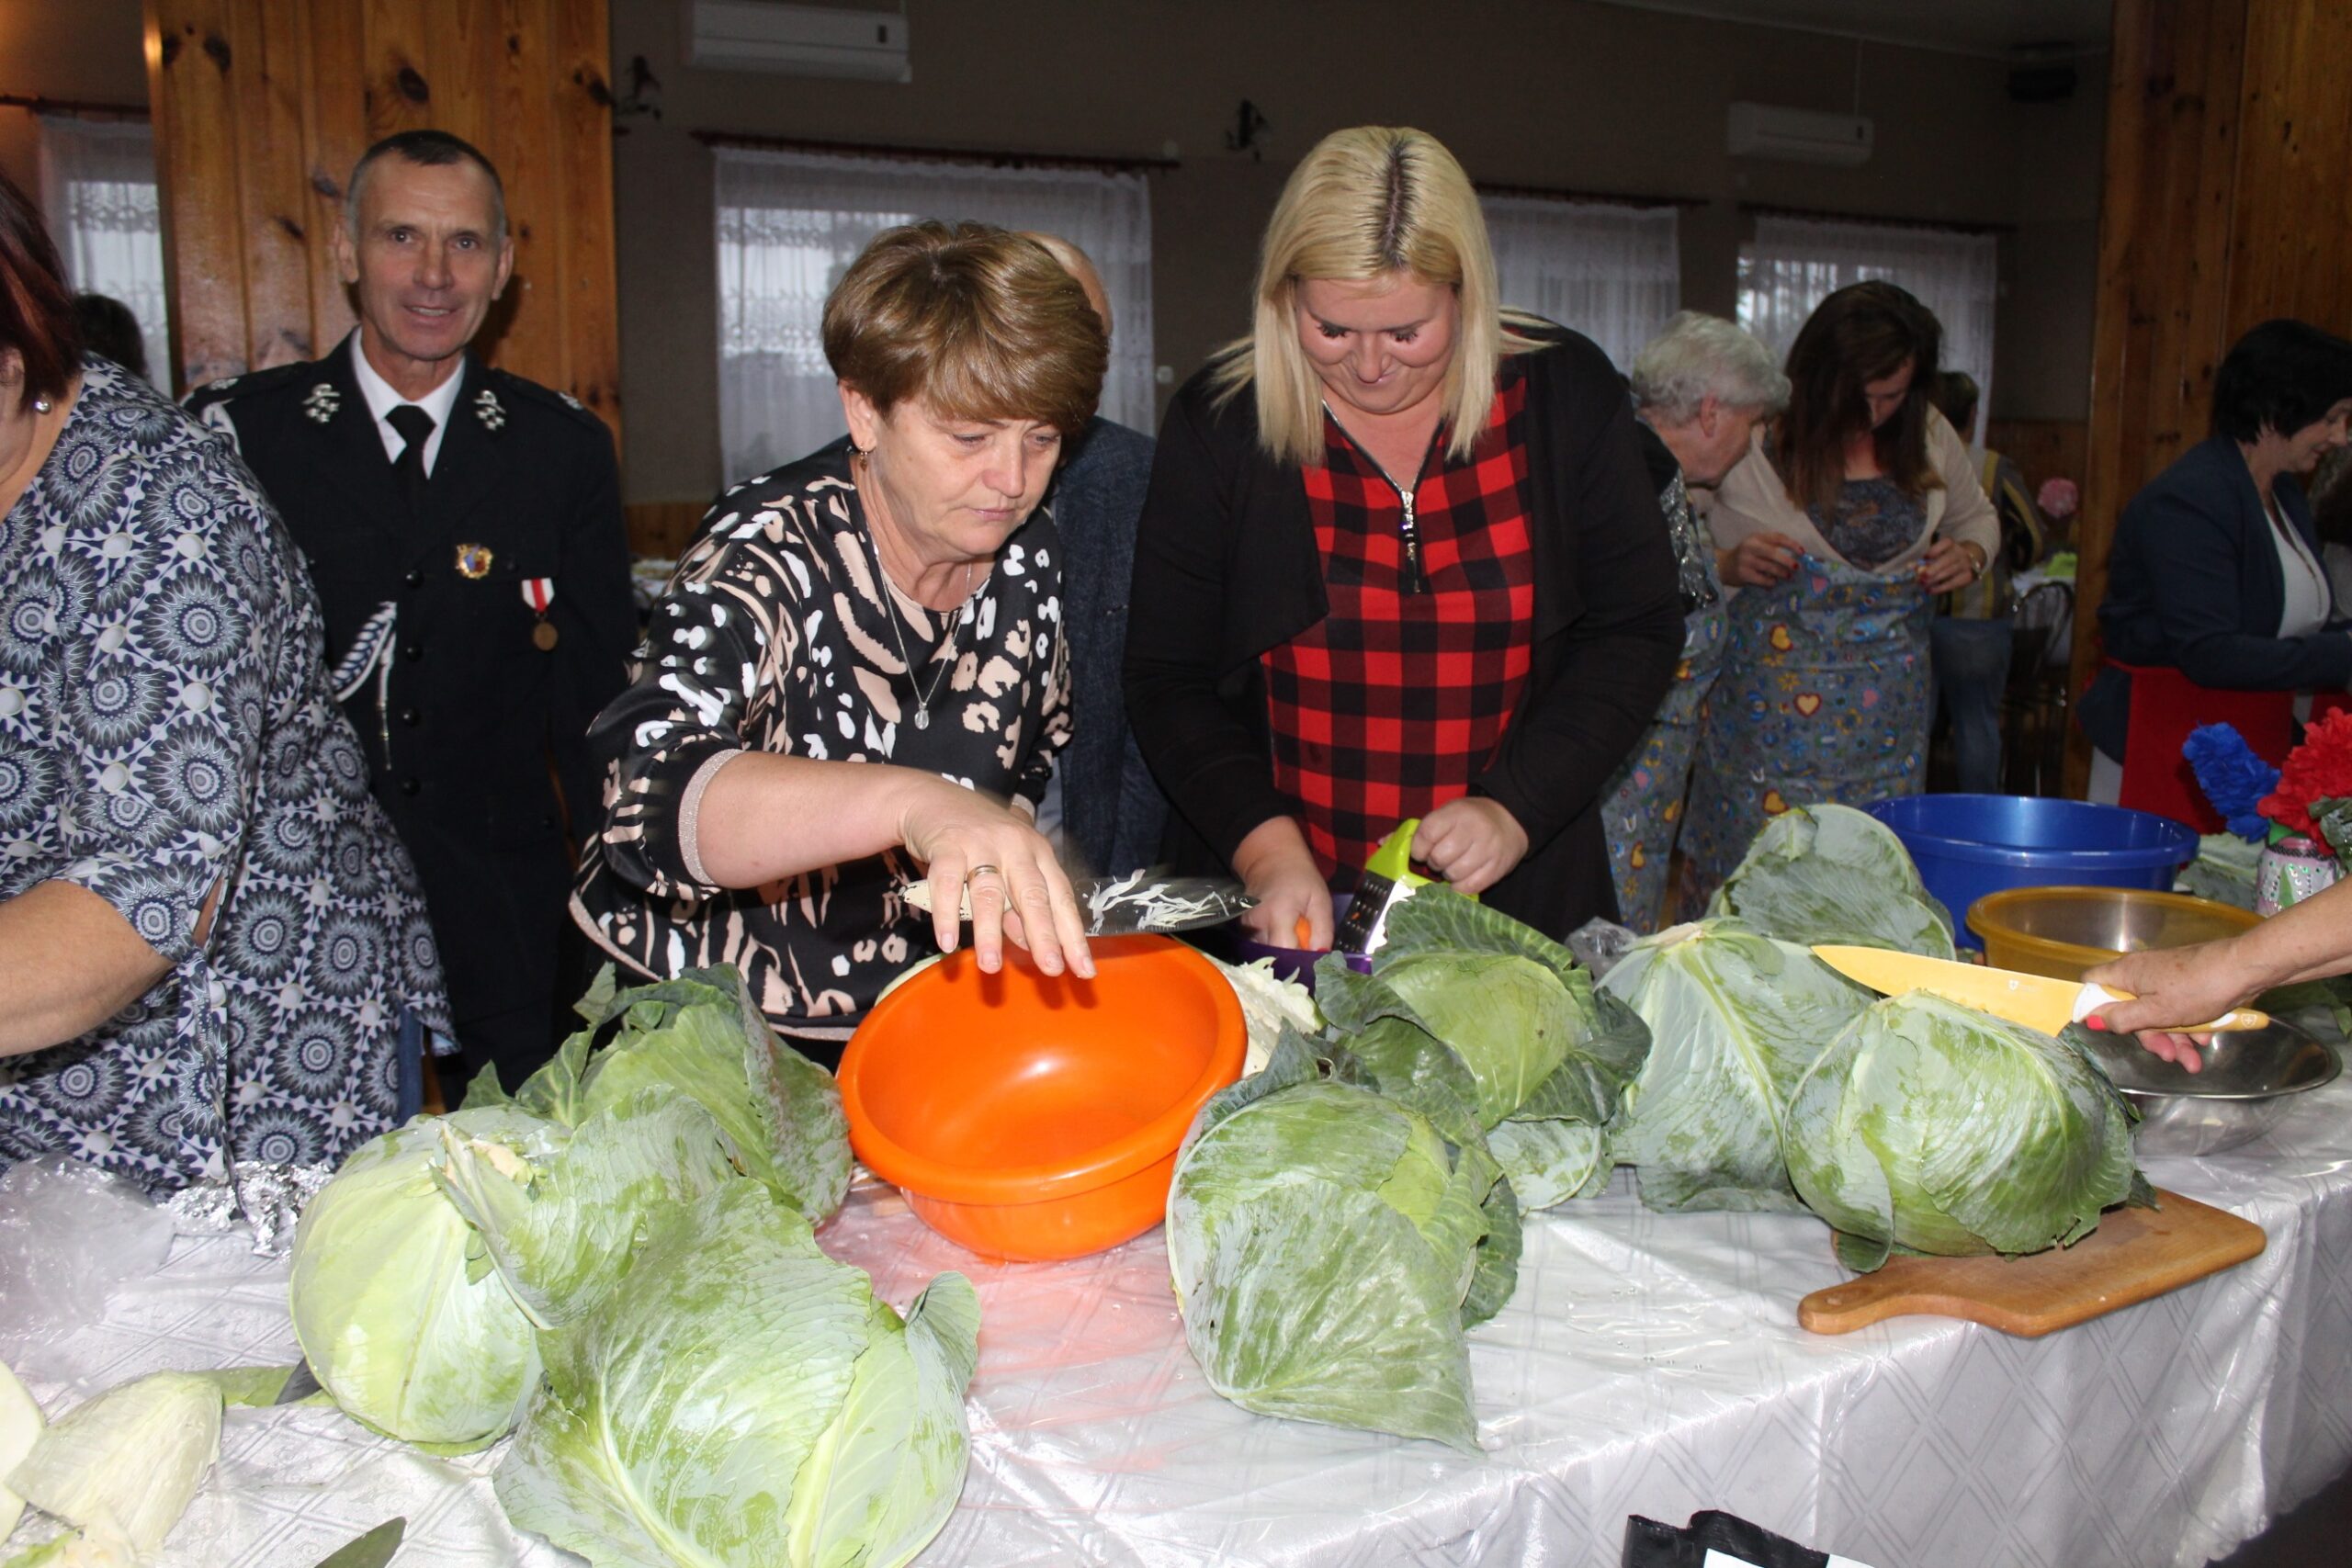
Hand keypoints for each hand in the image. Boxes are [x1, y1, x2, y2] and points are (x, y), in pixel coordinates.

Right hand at [899, 779, 1092, 979]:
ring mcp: (981, 843)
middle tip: (1052, 968)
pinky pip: (948, 882)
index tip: (1084, 969)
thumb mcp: (1007, 870)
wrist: (934, 798)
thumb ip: (1018, 908)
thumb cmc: (979, 841)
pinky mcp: (947, 844)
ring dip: (990, 932)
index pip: (1061, 898)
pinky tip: (948, 942)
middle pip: (1033, 894)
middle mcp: (1015, 846)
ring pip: (990, 892)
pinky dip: (946, 913)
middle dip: (1044, 935)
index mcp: (1038, 854)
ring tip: (991, 966)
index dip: (1073, 935)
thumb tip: (1031, 946)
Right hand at [1233, 817, 1332, 949]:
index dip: (1299, 962)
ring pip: (1267, 954)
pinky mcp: (1242, 930)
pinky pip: (1260, 948)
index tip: (1312, 964)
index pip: (1285, 952)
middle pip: (1274, 958)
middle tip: (1306, 950)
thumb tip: (1320, 957)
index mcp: (1278, 913)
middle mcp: (1256, 923)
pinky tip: (1283, 935)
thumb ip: (1323, 931)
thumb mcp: (1321, 900)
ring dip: (1283, 952)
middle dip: (1292, 960)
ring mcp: (1246, 927)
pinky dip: (1274, 946)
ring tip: (1295, 938)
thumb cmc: (1301, 879)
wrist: (1272, 861)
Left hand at [1412, 797, 1528, 894]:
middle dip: (1435, 862)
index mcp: (1456, 813)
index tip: (1420, 852)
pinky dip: (1460, 886)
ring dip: (1448, 874)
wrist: (1511, 819)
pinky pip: (1470, 886)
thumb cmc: (1469, 818)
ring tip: (1453, 865)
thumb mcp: (1445, 814)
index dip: (1418, 848)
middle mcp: (1473, 829)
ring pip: (1454, 874)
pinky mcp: (1497, 868)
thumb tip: (1382, 842)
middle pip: (1440, 857)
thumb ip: (1416, 830)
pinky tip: (1461, 878)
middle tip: (1441, 858)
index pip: (1427, 834)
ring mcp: (1488, 849)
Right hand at [1720, 531, 1803, 587]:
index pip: (1777, 537)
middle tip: (1797, 567)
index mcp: (1756, 537)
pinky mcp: (1743, 574)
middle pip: (1773, 553)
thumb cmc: (1746, 555)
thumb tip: (1796, 556)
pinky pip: (1762, 579)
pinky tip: (1773, 582)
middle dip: (1787, 561)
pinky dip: (1771, 582)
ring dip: (1781, 573)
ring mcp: (1746, 561)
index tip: (1802, 552)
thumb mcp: (1756, 545)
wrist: (1723, 565)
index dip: (1791, 544)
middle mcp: (1750, 547)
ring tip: (1788, 576)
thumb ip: (1772, 546)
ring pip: (1769, 567)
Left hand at [1916, 536, 1982, 594]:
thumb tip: (1910, 566)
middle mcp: (1960, 553)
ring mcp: (1966, 565)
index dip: (1934, 550)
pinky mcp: (1968, 576)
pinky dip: (1941, 588)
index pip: (1945, 543)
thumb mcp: (1941, 553)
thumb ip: (1926, 559)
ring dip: (1934, 580)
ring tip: (1922, 585)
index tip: (1924, 557)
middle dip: (1933, 569)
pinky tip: (1930, 591)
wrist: (1975, 558)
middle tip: (1921, 577)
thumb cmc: (1950, 556)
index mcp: (1952, 544)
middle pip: (1947, 560)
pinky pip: (1953, 583)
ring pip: (1949, 572)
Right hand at [2082, 940, 2256, 1073]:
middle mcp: (2141, 973)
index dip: (2092, 1007)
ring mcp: (2165, 978)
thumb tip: (2091, 1020)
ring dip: (2173, 1039)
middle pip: (2130, 1008)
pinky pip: (2177, 1009)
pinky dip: (2188, 1026)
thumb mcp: (2156, 1011)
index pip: (2092, 984)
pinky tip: (2204, 1040)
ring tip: (2193, 1060)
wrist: (2245, 969)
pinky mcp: (2186, 984)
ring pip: (2157, 1013)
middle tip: (2167, 1055)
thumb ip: (2121, 1018)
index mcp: (2126, 974)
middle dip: (2149, 1036)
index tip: (2105, 1028)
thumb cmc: (2197, 989)